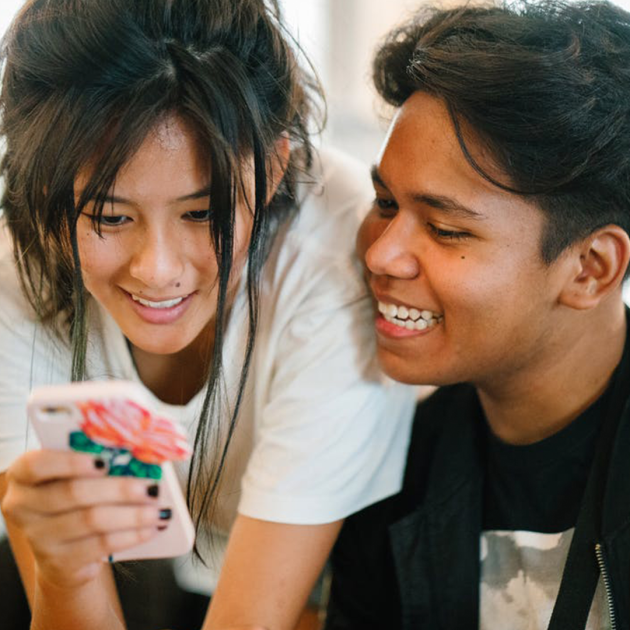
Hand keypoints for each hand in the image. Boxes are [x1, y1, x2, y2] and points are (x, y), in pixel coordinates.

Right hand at [1, 449, 163, 588]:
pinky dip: (131, 535)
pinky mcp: (58, 562)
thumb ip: (94, 460)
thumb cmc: (74, 497)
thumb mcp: (74, 475)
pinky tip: (150, 528)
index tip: (104, 461)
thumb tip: (136, 452)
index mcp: (23, 475)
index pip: (37, 465)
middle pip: (73, 493)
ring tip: (157, 509)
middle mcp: (23, 506)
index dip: (71, 462)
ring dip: (132, 515)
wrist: (63, 548)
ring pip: (91, 520)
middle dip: (118, 489)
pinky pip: (100, 545)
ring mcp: (39, 537)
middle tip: (150, 487)